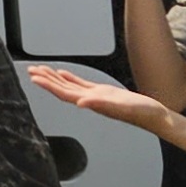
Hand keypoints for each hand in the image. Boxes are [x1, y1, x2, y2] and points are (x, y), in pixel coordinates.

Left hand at [29, 63, 171, 133]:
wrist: (154, 116)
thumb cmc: (141, 113)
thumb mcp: (121, 107)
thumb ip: (100, 104)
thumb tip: (80, 103)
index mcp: (92, 103)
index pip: (64, 94)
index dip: (49, 86)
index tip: (35, 78)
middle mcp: (90, 100)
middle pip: (62, 89)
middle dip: (46, 80)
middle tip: (31, 70)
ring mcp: (96, 96)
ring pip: (70, 86)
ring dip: (55, 78)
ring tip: (41, 70)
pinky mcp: (103, 92)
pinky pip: (81, 84)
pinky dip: (70, 78)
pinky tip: (63, 74)